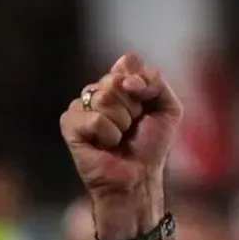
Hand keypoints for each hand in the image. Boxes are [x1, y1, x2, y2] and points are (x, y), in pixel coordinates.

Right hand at [60, 54, 182, 239]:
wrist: (139, 176)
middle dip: (134, 106)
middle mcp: (99, 91)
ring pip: (103, 97)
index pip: (129, 63)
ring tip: (120, 137)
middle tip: (133, 126)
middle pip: (115, 79)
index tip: (146, 103)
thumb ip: (157, 82)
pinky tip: (105, 145)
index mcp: (121, 84)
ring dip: (122, 122)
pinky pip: (93, 118)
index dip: (141, 82)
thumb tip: (128, 74)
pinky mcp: (70, 124)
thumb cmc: (151, 146)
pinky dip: (107, 134)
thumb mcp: (168, 109)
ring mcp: (81, 106)